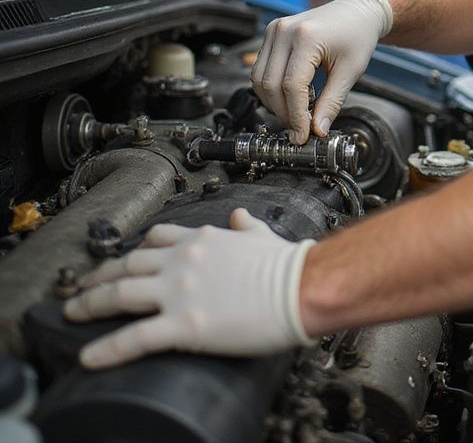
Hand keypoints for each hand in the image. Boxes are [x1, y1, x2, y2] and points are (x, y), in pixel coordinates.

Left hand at [64, 208, 315, 368]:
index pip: (156, 237)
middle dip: (98, 276)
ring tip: (72, 313)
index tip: (121, 261)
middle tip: (81, 288)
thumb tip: (239, 216)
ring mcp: (179, 292)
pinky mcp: (182, 325)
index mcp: (201, 239)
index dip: (133, 250)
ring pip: (119, 295)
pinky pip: (134, 338)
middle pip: (127, 265)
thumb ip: (246, 225)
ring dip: (89, 304)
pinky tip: (88, 357)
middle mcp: (182, 260)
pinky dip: (106, 349)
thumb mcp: (262, 235)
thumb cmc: (285, 265)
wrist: (300, 287)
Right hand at [250, 0, 392, 143]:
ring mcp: (274, 30)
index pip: (292, 86)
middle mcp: (284, 31)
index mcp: (306, 37)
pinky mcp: (271, 34)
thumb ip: (332, 102)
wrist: (356, 11)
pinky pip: (261, 69)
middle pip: (271, 84)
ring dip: (274, 103)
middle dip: (284, 113)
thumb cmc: (358, 35)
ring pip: (259, 79)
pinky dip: (272, 88)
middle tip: (300, 130)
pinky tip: (293, 96)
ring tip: (298, 113)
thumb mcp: (351, 71)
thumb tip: (318, 130)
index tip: (302, 136)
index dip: (295, 116)